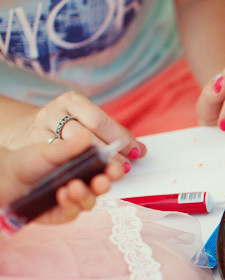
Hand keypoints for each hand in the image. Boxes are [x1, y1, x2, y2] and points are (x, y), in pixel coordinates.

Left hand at [0, 130, 125, 223]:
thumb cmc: (29, 160)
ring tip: (75, 186)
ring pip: (89, 202)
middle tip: (105, 178)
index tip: (118, 164)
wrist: (4, 175)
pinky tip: (62, 194)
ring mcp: (73, 200)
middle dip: (106, 183)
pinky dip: (69, 204)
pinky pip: (71, 213)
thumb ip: (68, 147)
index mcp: (87, 167)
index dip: (115, 168)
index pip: (108, 169)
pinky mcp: (60, 214)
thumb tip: (87, 133)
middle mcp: (84, 185)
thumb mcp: (48, 151)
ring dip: (86, 195)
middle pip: (102, 187)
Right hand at [2, 92, 144, 168]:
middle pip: (86, 134)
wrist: (28, 130)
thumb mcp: (86, 119)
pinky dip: (78, 170)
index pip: (99, 120)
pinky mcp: (34, 148)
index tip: (137, 152)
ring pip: (71, 150)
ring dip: (95, 164)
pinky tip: (90, 178)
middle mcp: (53, 112)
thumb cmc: (67, 125)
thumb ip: (111, 132)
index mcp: (71, 101)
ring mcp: (40, 130)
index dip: (119, 137)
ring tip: (110, 174)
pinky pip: (58, 161)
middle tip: (126, 166)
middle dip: (109, 153)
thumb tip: (140, 149)